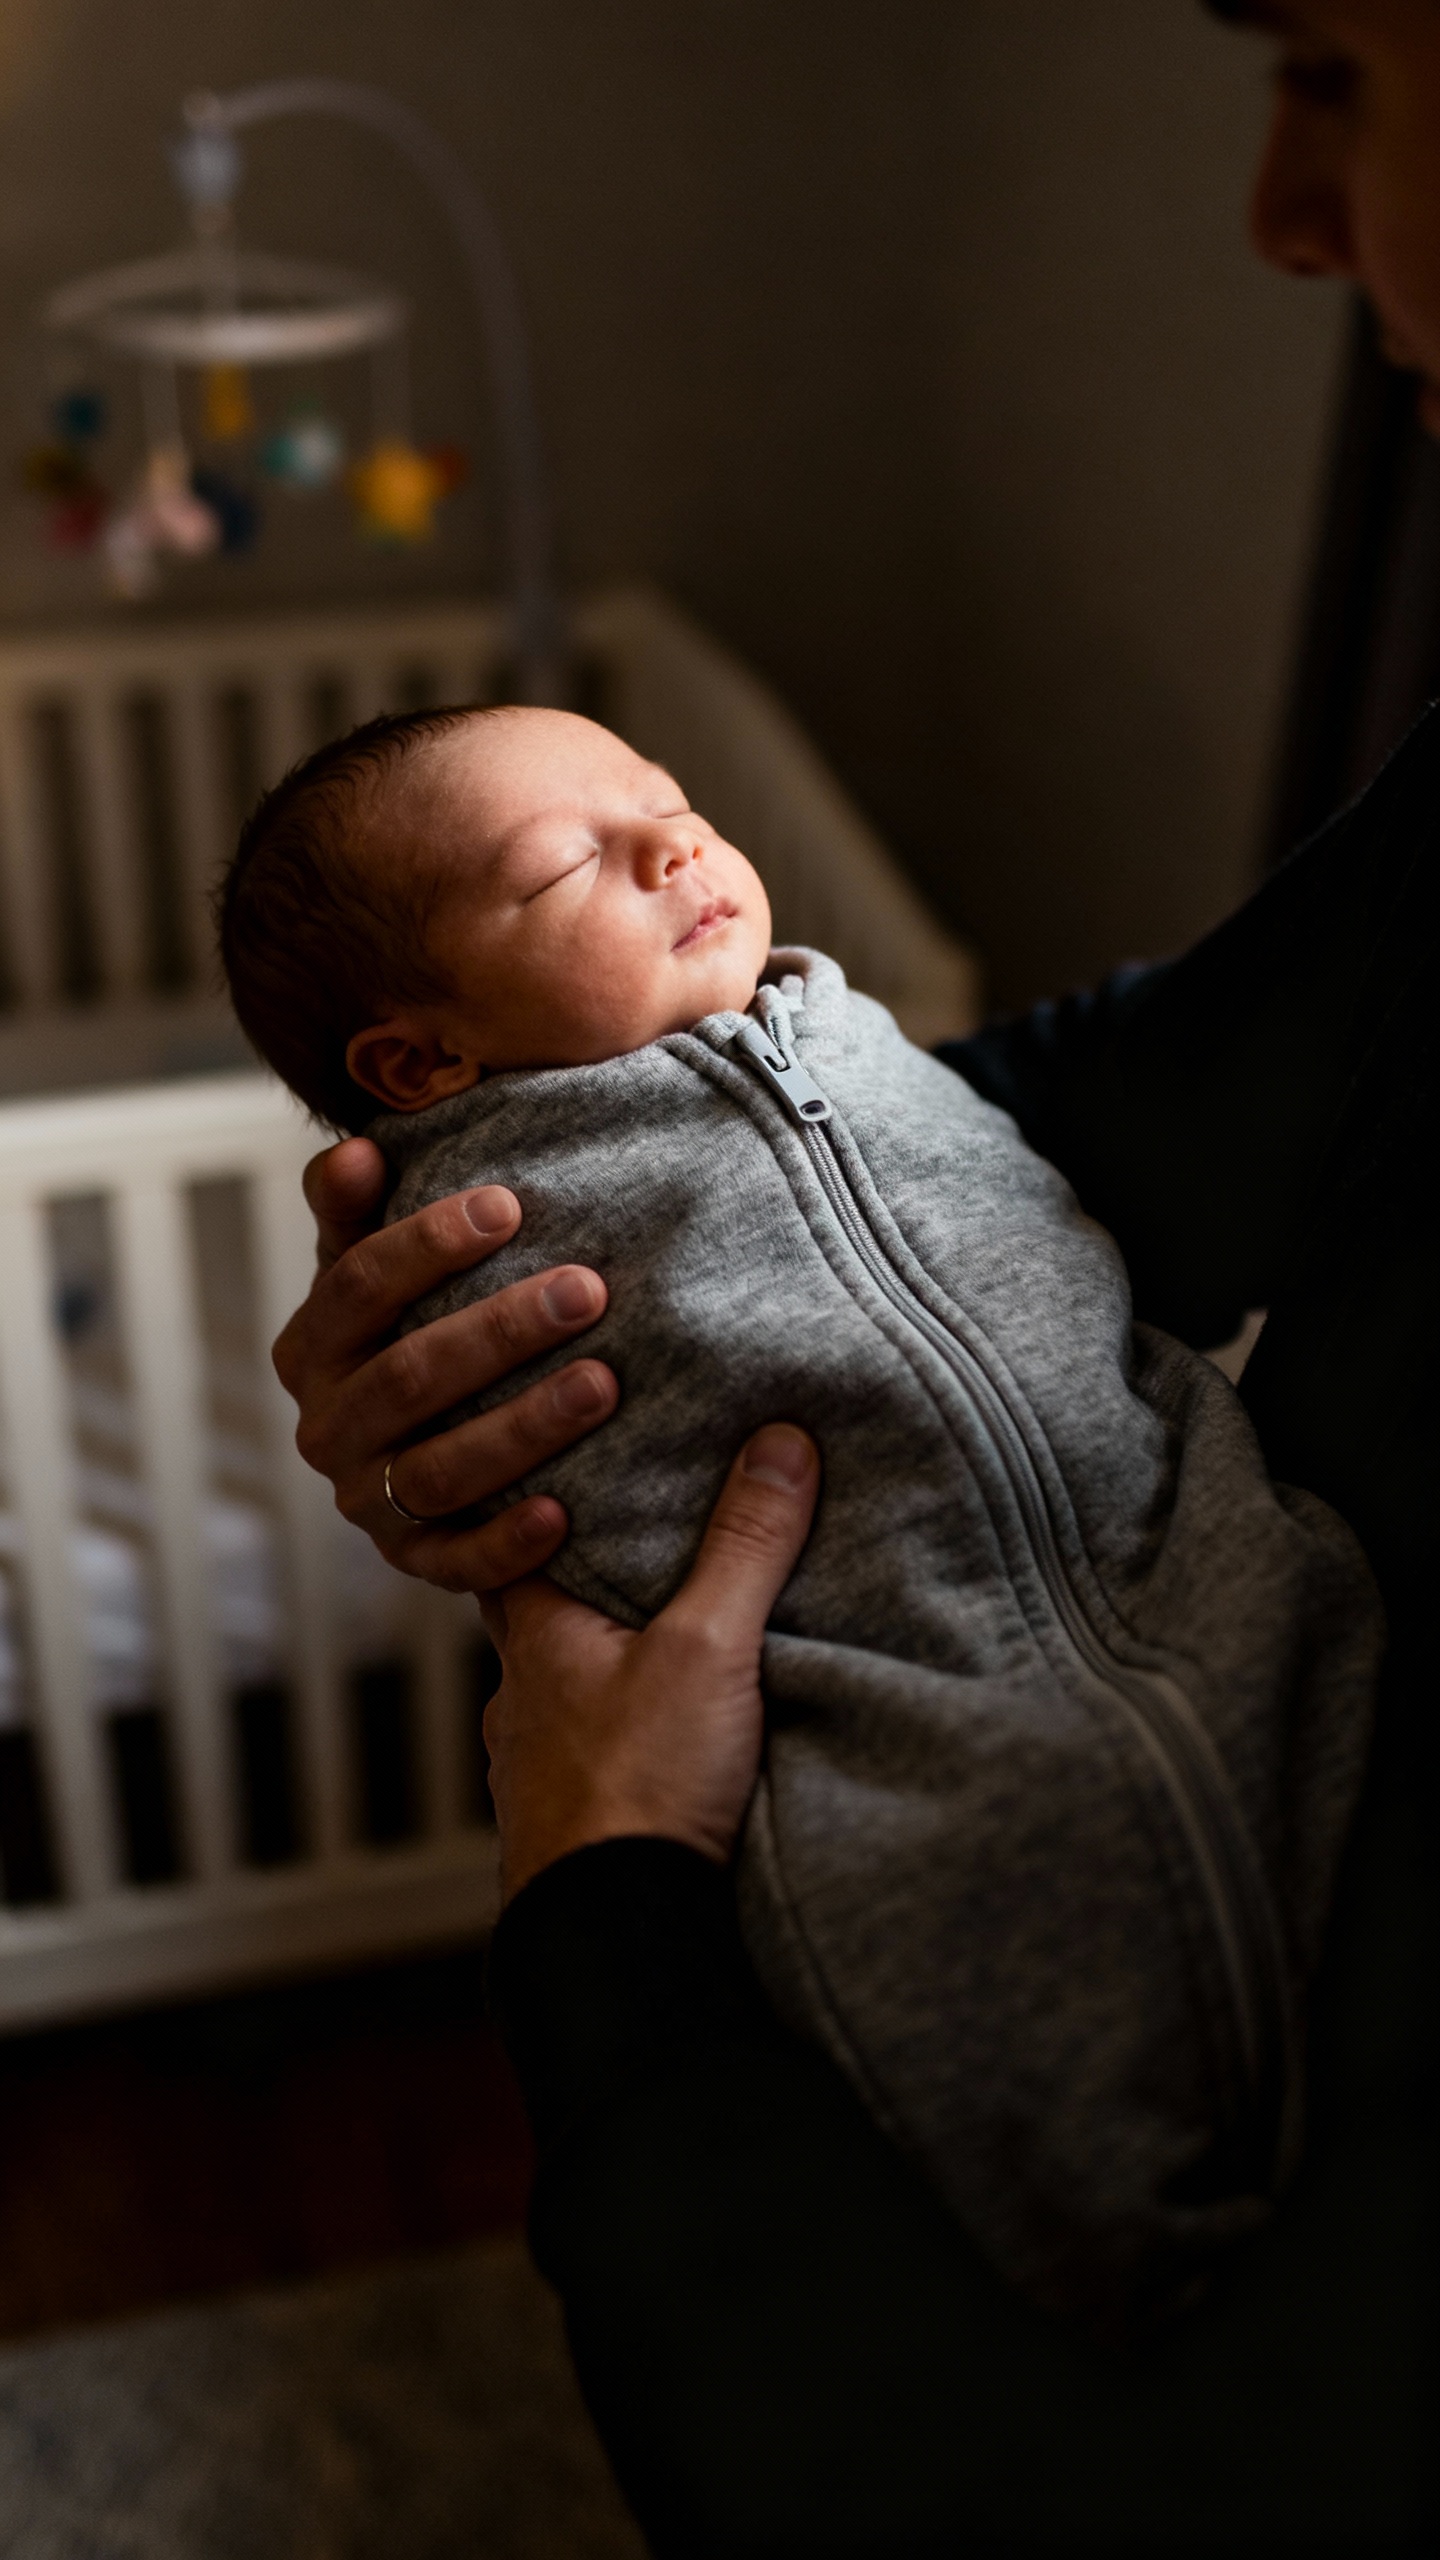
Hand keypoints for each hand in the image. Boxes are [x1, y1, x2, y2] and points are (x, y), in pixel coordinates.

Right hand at [273, 1134, 619, 1592]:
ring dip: (523, 1427)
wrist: (422, 1444)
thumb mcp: (377, 1266)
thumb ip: (358, 1209)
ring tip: (603, 1383)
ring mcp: (368, 1501)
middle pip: (407, 1377)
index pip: (356, 1287)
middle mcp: (327, 1429)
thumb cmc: (412, 1328)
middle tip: (588, 1290)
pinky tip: (566, 1513)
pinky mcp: (414, 1561)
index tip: (509, 1206)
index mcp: (311, 1348)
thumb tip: (359, 1151)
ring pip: (440, 1470)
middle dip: (500, 1330)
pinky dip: (506, 1544)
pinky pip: (456, 1561)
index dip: (427, 1245)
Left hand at [479, 1424, 819, 1900]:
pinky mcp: (566, 1831)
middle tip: (645, 1548)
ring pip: (563, 1695)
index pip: (517, 1539)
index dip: (546, 1500)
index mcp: (534, 1637)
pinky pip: (587, 1763)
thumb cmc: (640, 1790)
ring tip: (665, 1645)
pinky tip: (659, 1747)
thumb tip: (780, 1441)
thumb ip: (745, 1546)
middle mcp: (518, 1699)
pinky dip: (617, 1742)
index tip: (581, 1463)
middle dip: (590, 1584)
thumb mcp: (709, 1647)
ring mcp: (533, 1772)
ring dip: (604, 1670)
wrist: (617, 1940)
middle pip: (544, 1616)